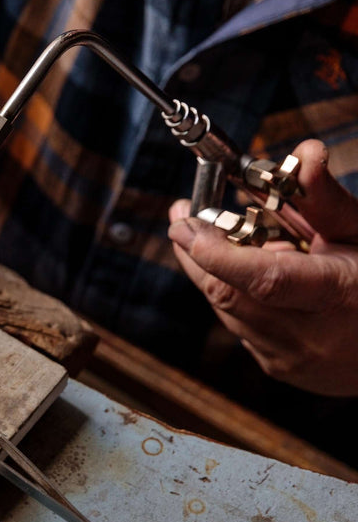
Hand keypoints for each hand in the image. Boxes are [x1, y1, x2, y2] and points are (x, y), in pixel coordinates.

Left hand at [168, 139, 357, 395]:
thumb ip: (326, 200)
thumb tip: (305, 153)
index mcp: (337, 295)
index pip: (267, 280)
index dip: (219, 254)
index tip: (186, 224)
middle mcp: (310, 335)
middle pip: (229, 295)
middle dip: (196, 253)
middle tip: (183, 216)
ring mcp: (290, 358)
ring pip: (228, 310)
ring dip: (212, 272)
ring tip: (209, 235)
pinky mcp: (278, 368)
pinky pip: (240, 326)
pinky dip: (235, 295)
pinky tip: (245, 273)